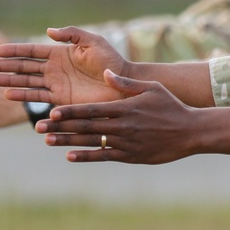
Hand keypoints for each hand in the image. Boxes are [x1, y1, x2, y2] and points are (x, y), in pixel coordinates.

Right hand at [0, 26, 128, 105]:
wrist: (122, 85)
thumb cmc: (112, 61)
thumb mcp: (93, 41)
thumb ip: (71, 34)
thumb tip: (48, 32)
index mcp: (60, 53)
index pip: (30, 50)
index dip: (13, 50)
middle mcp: (53, 68)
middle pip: (22, 66)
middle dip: (1, 66)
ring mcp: (55, 84)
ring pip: (25, 82)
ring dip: (7, 81)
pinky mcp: (61, 99)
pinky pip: (38, 97)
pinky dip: (23, 96)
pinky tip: (8, 94)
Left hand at [37, 71, 200, 163]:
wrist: (190, 132)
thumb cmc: (171, 106)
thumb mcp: (151, 88)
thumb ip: (126, 83)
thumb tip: (106, 73)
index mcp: (125, 108)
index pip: (91, 110)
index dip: (70, 111)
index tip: (51, 112)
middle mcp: (122, 126)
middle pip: (85, 126)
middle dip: (61, 127)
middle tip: (39, 127)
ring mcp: (125, 142)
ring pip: (91, 142)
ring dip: (67, 141)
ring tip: (47, 140)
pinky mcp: (130, 156)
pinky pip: (104, 157)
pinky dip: (86, 156)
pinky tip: (70, 155)